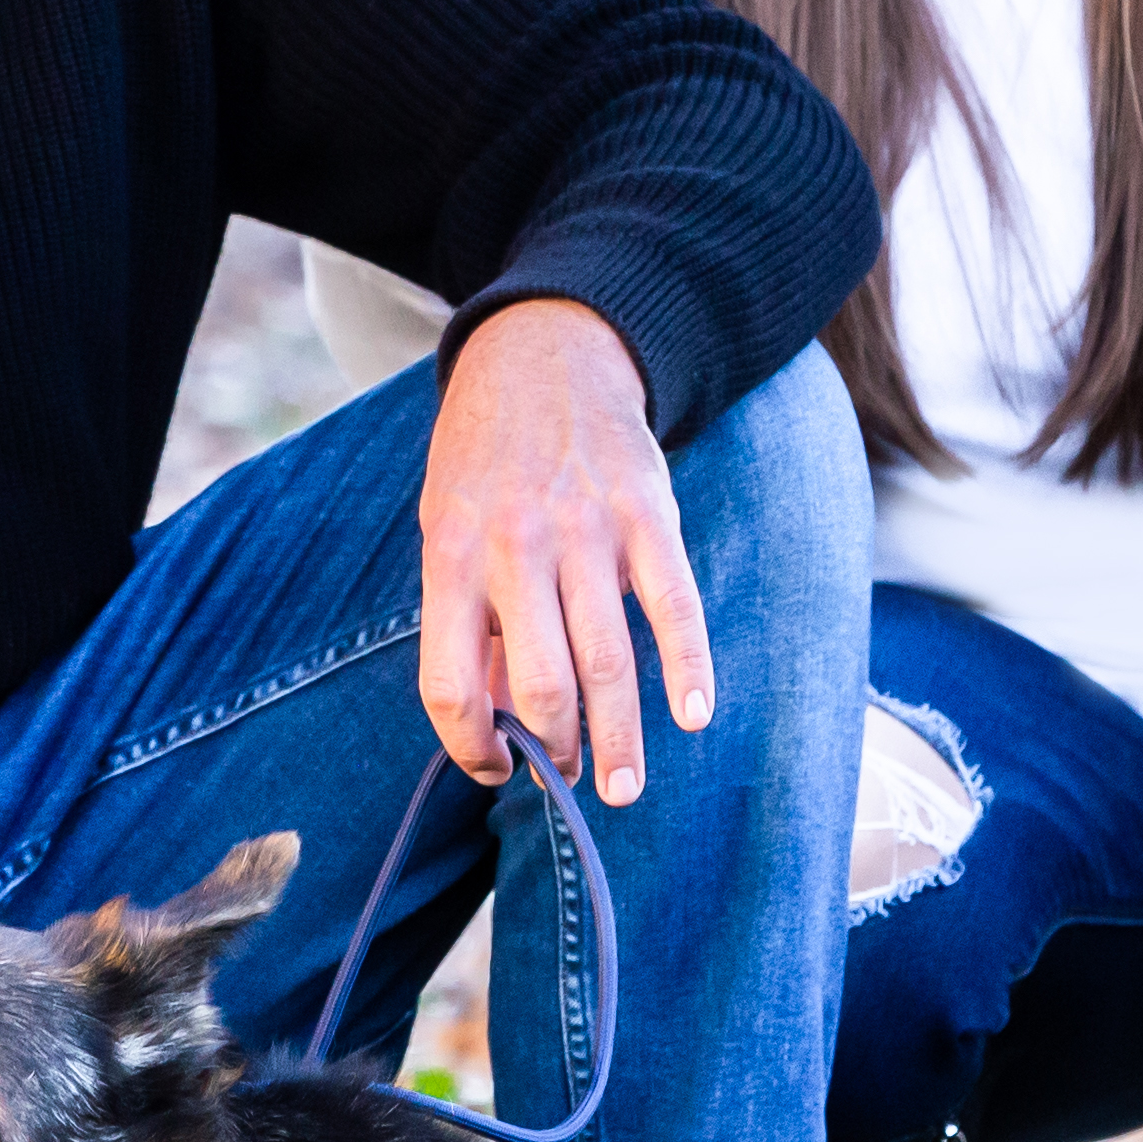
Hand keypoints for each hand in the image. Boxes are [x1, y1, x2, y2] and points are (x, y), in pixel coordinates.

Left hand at [417, 299, 710, 802]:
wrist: (545, 355)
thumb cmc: (486, 461)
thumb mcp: (449, 528)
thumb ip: (472, 618)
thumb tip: (501, 719)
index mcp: (451, 556)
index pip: (450, 682)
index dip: (471, 744)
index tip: (496, 768)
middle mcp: (515, 546)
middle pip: (540, 684)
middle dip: (557, 749)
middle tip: (571, 777)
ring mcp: (585, 530)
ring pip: (607, 661)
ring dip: (620, 738)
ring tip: (623, 786)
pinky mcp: (646, 515)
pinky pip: (674, 605)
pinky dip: (688, 668)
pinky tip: (692, 716)